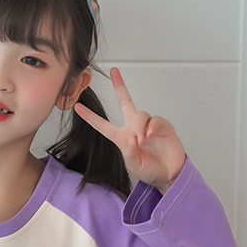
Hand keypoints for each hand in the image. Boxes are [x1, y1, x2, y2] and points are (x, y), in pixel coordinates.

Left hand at [74, 67, 186, 193]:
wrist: (169, 174)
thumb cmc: (149, 171)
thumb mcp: (133, 165)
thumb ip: (128, 151)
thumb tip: (130, 137)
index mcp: (122, 138)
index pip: (103, 125)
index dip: (90, 117)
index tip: (77, 107)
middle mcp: (134, 127)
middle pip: (125, 101)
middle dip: (120, 86)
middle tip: (114, 71)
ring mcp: (148, 125)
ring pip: (139, 114)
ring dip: (139, 127)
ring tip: (141, 141)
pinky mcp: (162, 125)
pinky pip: (154, 119)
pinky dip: (151, 126)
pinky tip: (150, 135)